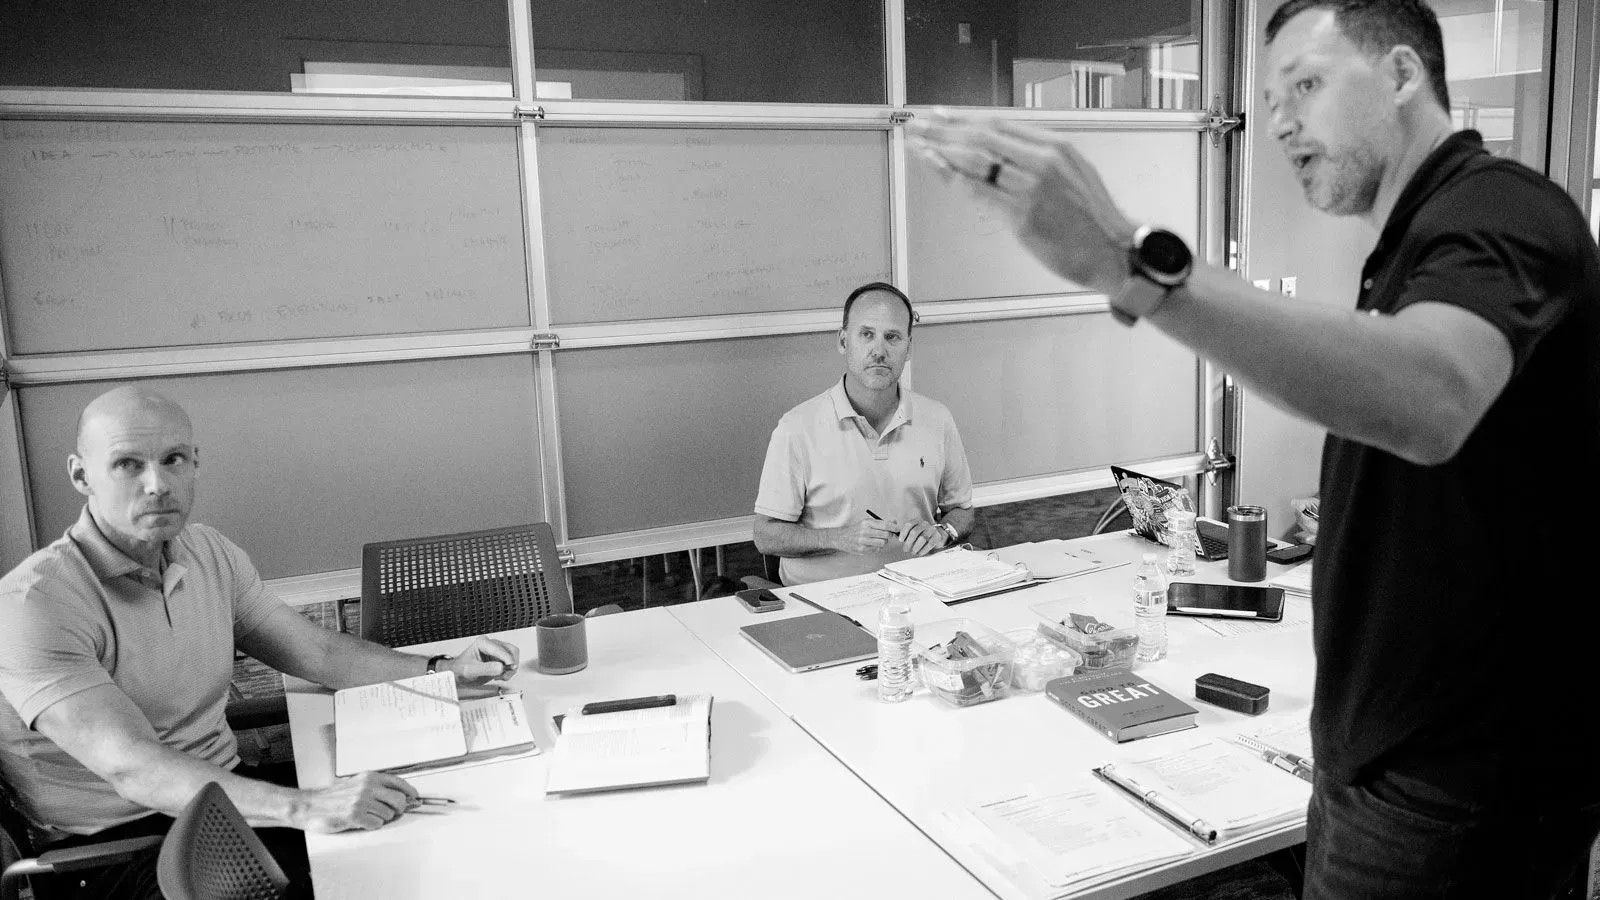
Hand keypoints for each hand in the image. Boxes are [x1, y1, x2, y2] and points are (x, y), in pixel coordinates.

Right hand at [294, 772, 416, 833]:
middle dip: (397, 809)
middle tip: (390, 813)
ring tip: (367, 816)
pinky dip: (371, 825)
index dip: (410, 792)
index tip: (414, 798)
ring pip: (388, 815)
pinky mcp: (355, 815)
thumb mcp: (356, 783)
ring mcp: (361, 801)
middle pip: (399, 800)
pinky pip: (376, 824)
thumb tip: (401, 793)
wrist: (310, 806)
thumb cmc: (333, 797)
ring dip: (381, 819)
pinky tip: (361, 822)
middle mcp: (367, 787)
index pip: (399, 783)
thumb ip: (376, 786)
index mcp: (369, 777)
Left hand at [447, 636, 520, 683]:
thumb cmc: (461, 670)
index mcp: (483, 643)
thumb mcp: (471, 671)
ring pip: (513, 656)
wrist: (459, 674)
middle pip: (511, 651)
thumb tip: (501, 667)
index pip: (500, 649)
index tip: (510, 668)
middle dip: (511, 664)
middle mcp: (491, 644)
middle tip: (505, 675)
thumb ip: (486, 669)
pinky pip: (511, 662)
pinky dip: (509, 670)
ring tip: (501, 676)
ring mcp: (496, 650)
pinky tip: (500, 675)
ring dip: (511, 668)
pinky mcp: (500, 658)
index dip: (507, 660)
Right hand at [834, 517, 899, 553]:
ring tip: (879, 540)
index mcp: (867, 522)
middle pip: (886, 534)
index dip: (894, 527)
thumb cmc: (857, 529)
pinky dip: (877, 547)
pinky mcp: (862, 549)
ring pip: (882, 543)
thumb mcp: (867, 522)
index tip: (898, 529)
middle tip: (888, 535)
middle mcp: (865, 531)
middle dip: (889, 535)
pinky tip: (872, 544)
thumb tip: (894, 522)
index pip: (885, 524)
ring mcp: (863, 541)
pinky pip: (876, 549)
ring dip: (884, 542)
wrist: (842, 537)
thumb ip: (881, 522)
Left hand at [895, 520, 946, 556]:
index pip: (909, 524)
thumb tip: (892, 534)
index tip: (900, 540)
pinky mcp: (937, 536)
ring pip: (922, 538)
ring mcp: (932, 529)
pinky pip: (930, 543)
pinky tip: (919, 553)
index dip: (903, 532)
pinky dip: (923, 550)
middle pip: (914, 532)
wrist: (936, 536)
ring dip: (916, 547)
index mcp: (917, 521)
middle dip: (908, 542)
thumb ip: (903, 533)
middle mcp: (924, 524)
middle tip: (905, 549)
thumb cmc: (920, 535)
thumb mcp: (911, 532)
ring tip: (913, 552)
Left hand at [906, 112, 1135, 294]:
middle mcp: (1042, 161)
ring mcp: (1031, 187)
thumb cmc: (1093, 221)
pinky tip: (936, 168)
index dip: (965, 120)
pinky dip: (953, 177)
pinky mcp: (1022, 215)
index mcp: (1056, 147)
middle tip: (920, 125)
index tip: (942, 116)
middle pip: (982, 137)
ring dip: (942, 150)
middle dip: (945, 130)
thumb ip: (1040, 160)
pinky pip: (979, 191)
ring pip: (976, 161)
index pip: (999, 126)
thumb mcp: (1073, 175)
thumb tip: (1005, 154)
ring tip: (919, 144)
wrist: (1113, 252)